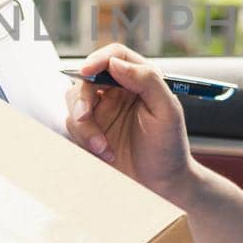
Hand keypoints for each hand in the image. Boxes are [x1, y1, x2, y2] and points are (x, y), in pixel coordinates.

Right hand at [65, 43, 196, 207]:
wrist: (161, 186)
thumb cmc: (170, 148)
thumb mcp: (168, 111)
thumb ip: (147, 80)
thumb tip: (116, 63)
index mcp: (139, 80)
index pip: (114, 57)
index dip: (98, 59)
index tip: (87, 71)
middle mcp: (117, 92)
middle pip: (86, 78)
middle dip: (82, 98)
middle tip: (85, 116)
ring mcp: (102, 112)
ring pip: (74, 103)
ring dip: (84, 126)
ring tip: (103, 147)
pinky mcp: (90, 132)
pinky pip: (72, 126)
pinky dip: (84, 140)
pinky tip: (105, 155)